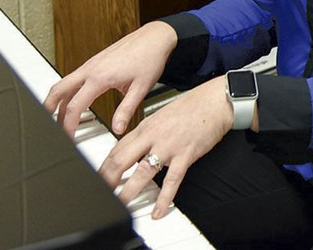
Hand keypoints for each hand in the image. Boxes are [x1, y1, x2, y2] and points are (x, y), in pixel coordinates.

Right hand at [43, 21, 177, 135]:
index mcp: (100, 77)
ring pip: (64, 82)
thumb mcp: (140, 89)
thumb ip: (126, 110)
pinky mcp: (95, 62)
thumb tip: (117, 129)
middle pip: (58, 90)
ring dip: (57, 100)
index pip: (75, 106)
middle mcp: (91, 69)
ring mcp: (91, 64)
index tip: (68, 138)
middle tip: (48, 128)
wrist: (155, 37)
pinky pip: (74, 78)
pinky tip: (72, 101)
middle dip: (48, 109)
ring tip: (56, 118)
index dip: (68, 125)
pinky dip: (67, 92)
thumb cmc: (149, 58)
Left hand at [99, 76, 232, 218]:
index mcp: (146, 126)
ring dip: (129, 191)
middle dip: (107, 178)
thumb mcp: (162, 115)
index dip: (105, 164)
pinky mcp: (185, 155)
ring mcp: (168, 146)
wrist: (214, 101)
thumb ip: (147, 132)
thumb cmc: (192, 107)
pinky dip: (163, 199)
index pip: (118, 147)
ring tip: (120, 204)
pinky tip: (157, 211)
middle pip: (122, 159)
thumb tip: (135, 145)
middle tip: (100, 192)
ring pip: (143, 172)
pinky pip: (171, 181)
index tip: (98, 176)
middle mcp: (153, 136)